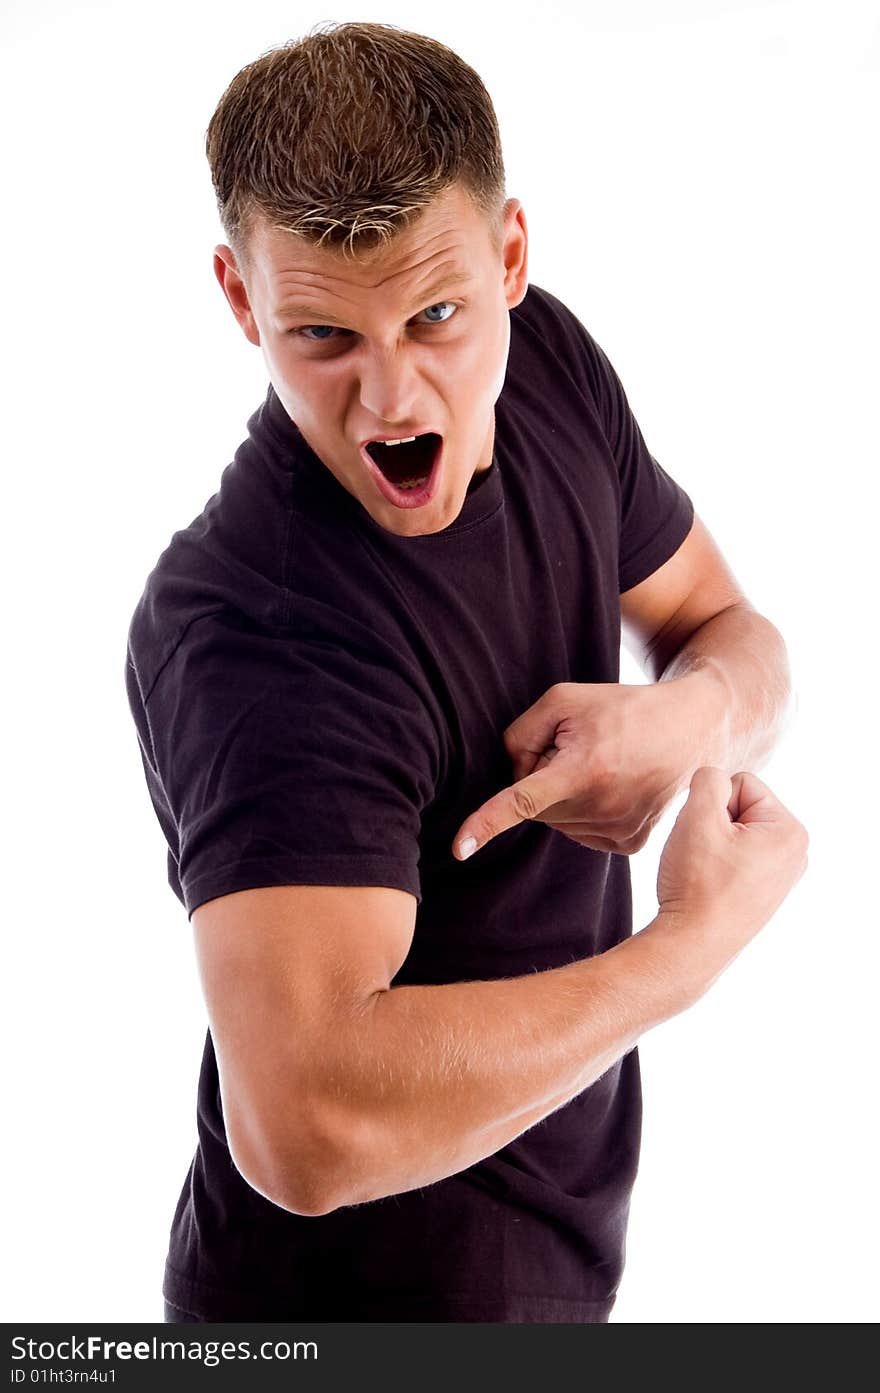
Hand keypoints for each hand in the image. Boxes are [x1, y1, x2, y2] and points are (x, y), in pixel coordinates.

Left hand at [453, 678, 705, 859]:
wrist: (692, 727)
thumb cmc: (622, 708)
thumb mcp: (563, 700)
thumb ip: (520, 735)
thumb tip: (513, 777)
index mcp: (584, 769)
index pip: (523, 800)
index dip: (487, 822)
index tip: (460, 849)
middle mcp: (602, 807)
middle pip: (536, 805)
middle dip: (543, 777)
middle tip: (579, 749)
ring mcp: (619, 830)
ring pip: (557, 822)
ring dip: (564, 795)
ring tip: (602, 764)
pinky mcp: (629, 844)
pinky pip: (581, 832)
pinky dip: (584, 810)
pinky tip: (612, 785)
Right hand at [651, 765, 808, 999]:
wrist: (691, 945)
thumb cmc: (697, 884)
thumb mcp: (697, 817)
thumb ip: (707, 780)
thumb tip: (713, 778)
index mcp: (791, 831)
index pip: (742, 782)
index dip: (712, 804)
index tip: (707, 839)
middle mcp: (796, 852)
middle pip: (741, 806)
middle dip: (715, 823)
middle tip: (704, 857)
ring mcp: (782, 874)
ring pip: (735, 831)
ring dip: (713, 842)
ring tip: (706, 872)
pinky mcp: (765, 890)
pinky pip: (735, 855)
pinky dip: (717, 863)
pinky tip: (711, 885)